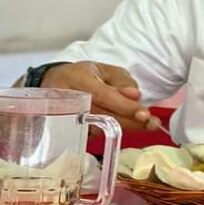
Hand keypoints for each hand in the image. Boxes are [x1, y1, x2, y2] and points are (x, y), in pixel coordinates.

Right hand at [41, 61, 159, 130]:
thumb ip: (121, 80)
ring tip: (143, 123)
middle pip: (102, 115)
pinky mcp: (66, 131)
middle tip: (150, 122)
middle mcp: (68, 100)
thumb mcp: (103, 69)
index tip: (145, 114)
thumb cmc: (82, 76)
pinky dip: (111, 132)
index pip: (103, 96)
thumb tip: (134, 95)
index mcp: (77, 79)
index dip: (125, 106)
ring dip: (124, 127)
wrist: (53, 84)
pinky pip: (92, 134)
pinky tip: (126, 127)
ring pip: (98, 128)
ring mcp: (64, 118)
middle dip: (129, 120)